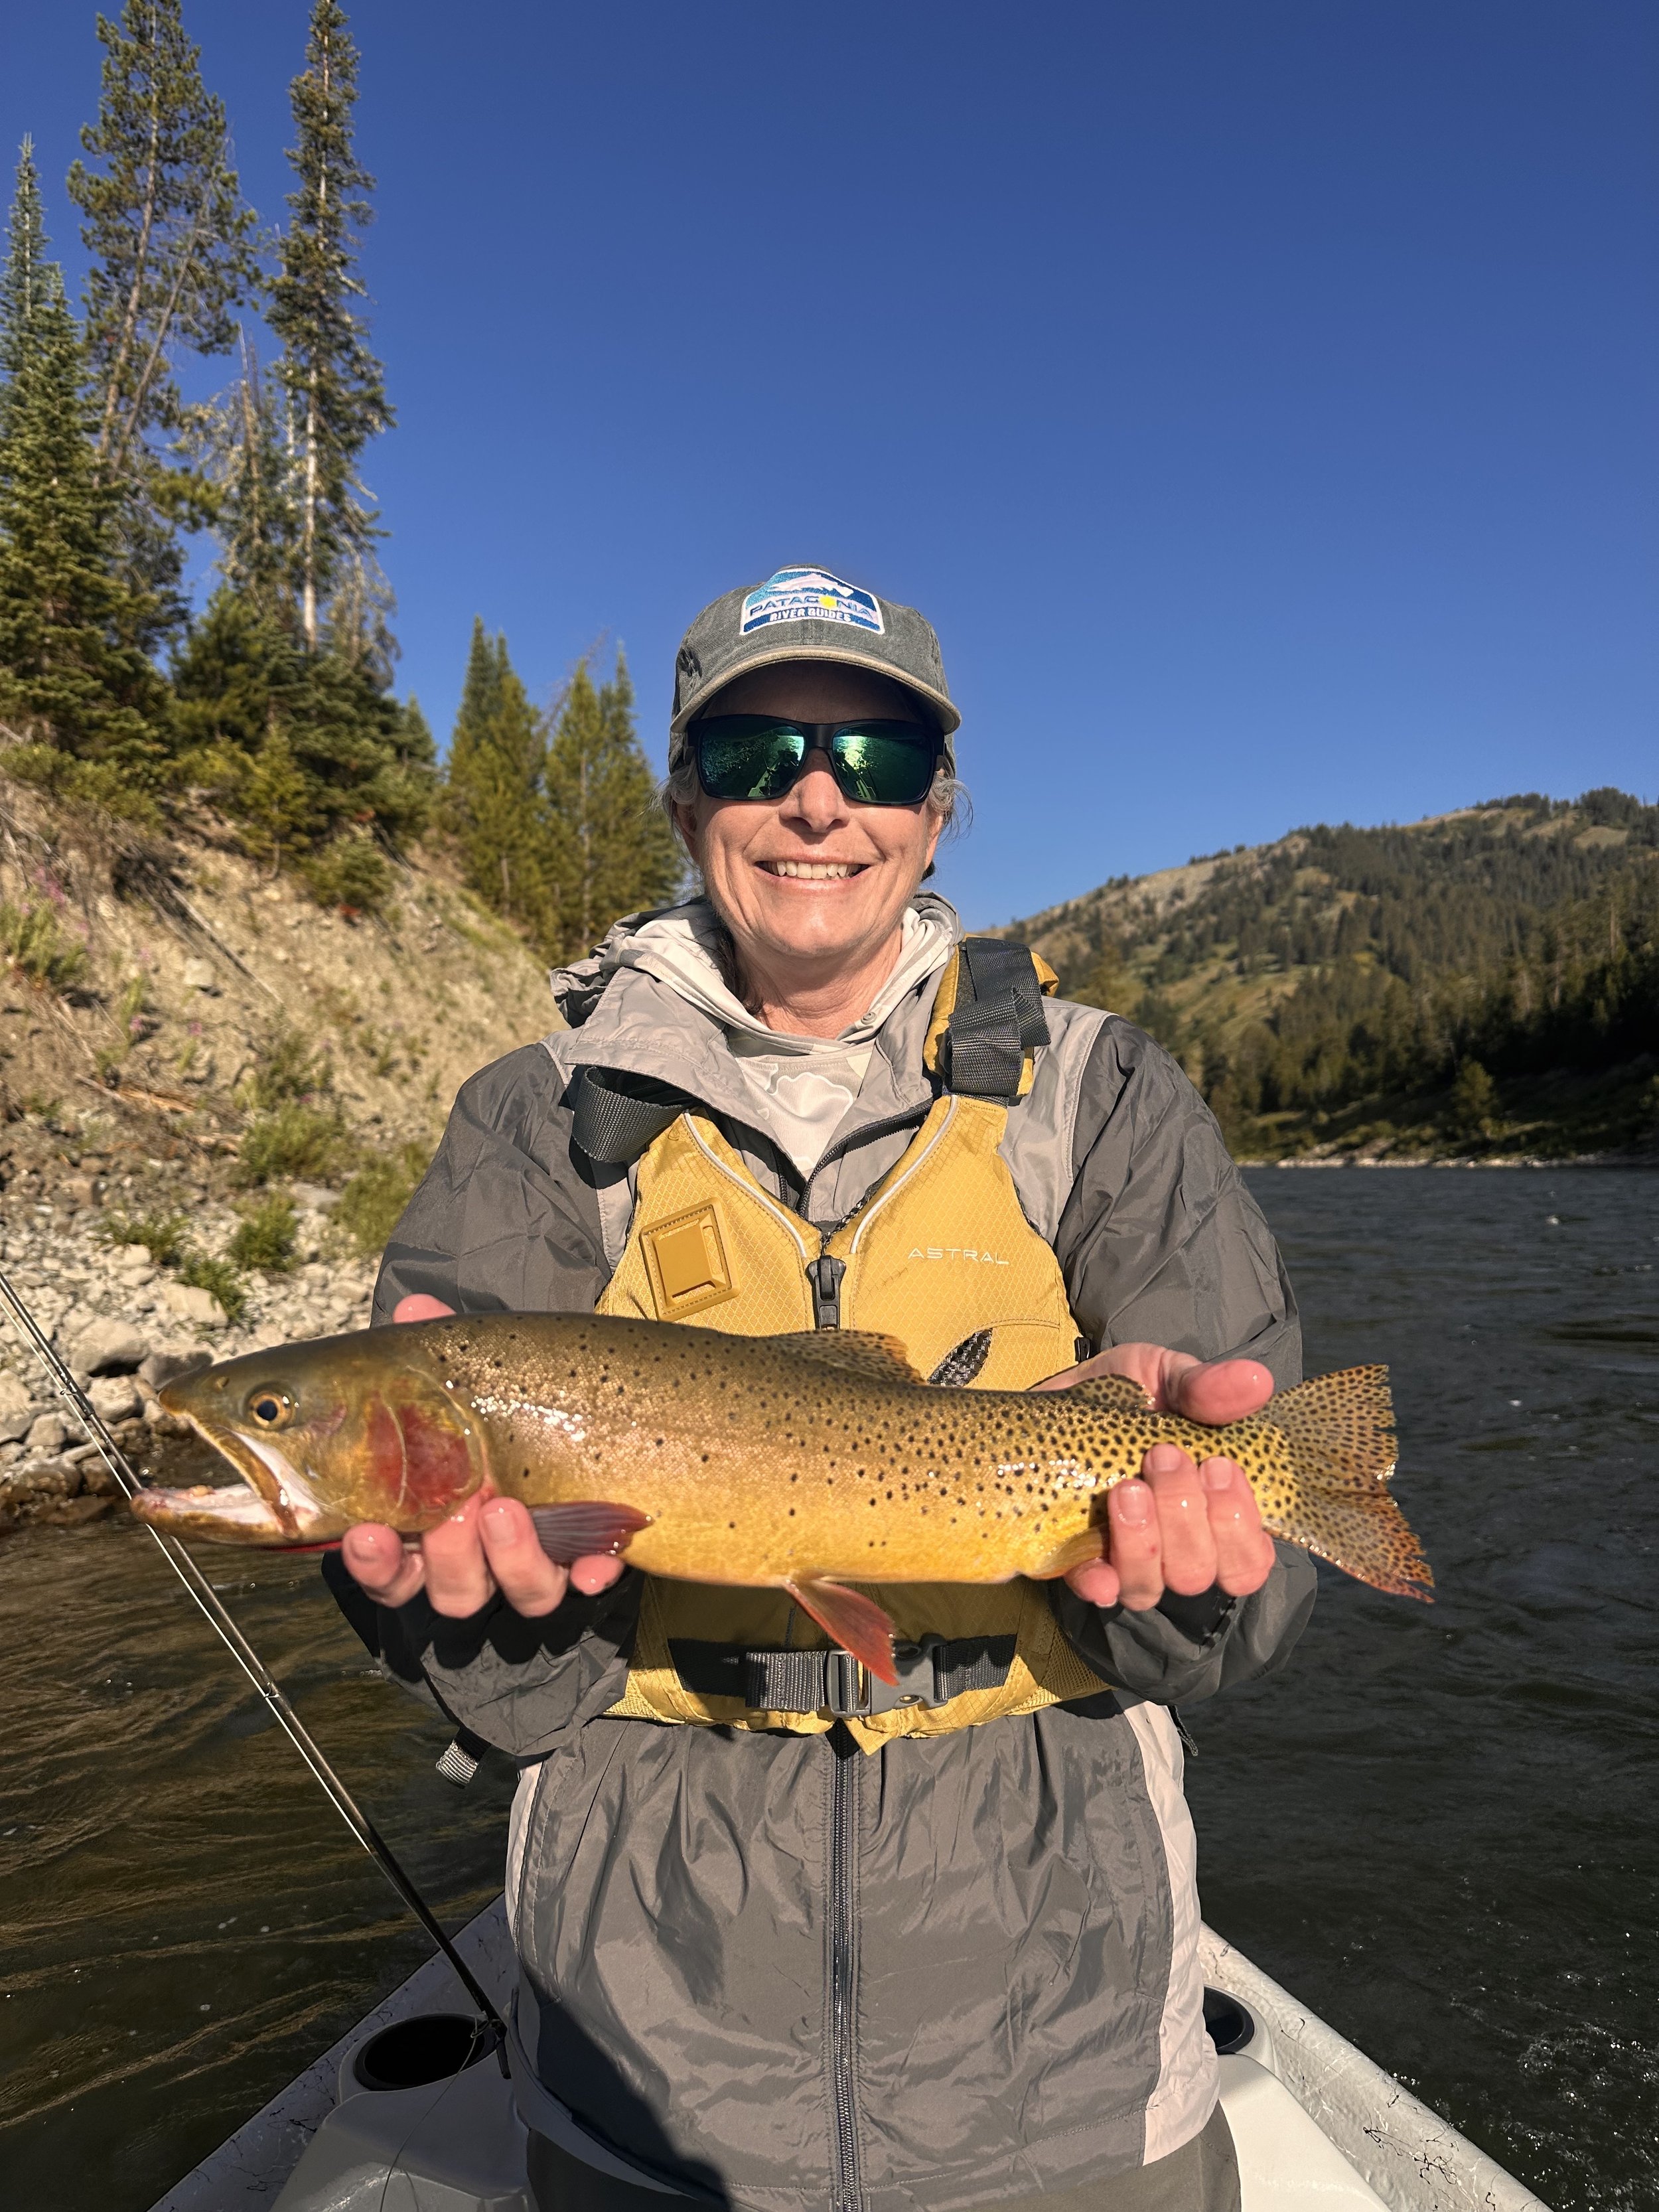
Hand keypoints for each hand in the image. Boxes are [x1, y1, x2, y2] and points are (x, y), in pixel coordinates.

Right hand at [339, 1295, 626, 1617]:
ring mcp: (539, 1560)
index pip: (390, 1567)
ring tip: (507, 1507)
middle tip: (458, 1508)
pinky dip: (591, 1569)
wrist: (583, 1406)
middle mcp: (483, 1557)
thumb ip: (437, 1347)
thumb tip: (415, 1308)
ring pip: (520, 1592)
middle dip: (451, 1556)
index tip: (369, 1535)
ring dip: (512, 1558)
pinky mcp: (592, 1554)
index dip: (375, 1563)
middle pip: (454, 1590)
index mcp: (432, 1526)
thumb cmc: (501, 1400)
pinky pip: (592, 1577)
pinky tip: (595, 1560)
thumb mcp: (468, 1371)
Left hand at [1032, 1341, 1277, 1612]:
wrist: (1061, 1393)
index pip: (1249, 1558)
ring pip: (1149, 1587)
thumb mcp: (1168, 1377)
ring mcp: (1126, 1557)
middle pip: (1198, 1573)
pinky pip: (1094, 1589)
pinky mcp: (1077, 1559)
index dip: (1239, 1527)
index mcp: (1213, 1511)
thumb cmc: (1130, 1394)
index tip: (1217, 1466)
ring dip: (1144, 1541)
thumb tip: (1257, 1379)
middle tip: (1163, 1457)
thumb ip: (1207, 1387)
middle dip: (1184, 1517)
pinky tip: (1095, 1564)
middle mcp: (1175, 1546)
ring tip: (1127, 1488)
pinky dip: (1098, 1580)